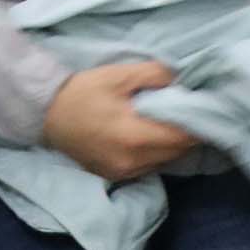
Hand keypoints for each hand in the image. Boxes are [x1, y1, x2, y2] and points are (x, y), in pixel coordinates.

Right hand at [42, 61, 198, 181]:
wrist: (43, 113)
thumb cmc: (81, 92)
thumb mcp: (117, 75)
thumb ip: (154, 75)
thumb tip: (182, 79)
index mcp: (135, 136)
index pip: (184, 136)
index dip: (200, 122)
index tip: (206, 106)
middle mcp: (133, 161)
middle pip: (178, 151)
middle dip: (189, 132)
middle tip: (192, 110)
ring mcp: (124, 172)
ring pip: (165, 160)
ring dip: (173, 143)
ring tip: (171, 122)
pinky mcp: (116, 175)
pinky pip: (149, 166)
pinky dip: (156, 151)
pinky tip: (150, 134)